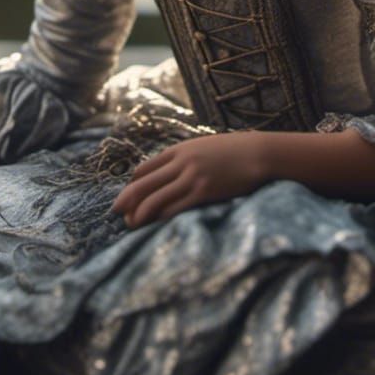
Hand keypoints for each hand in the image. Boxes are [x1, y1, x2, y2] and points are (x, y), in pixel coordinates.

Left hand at [110, 131, 266, 228]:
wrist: (259, 153)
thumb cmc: (234, 151)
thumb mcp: (204, 147)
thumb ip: (186, 158)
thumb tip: (172, 172)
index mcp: (179, 150)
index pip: (145, 168)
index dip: (132, 184)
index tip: (127, 195)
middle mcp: (181, 162)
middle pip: (143, 183)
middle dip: (127, 199)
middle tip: (115, 212)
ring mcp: (192, 177)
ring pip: (155, 198)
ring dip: (139, 213)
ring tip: (130, 225)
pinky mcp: (204, 192)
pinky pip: (175, 208)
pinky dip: (160, 218)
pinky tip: (153, 226)